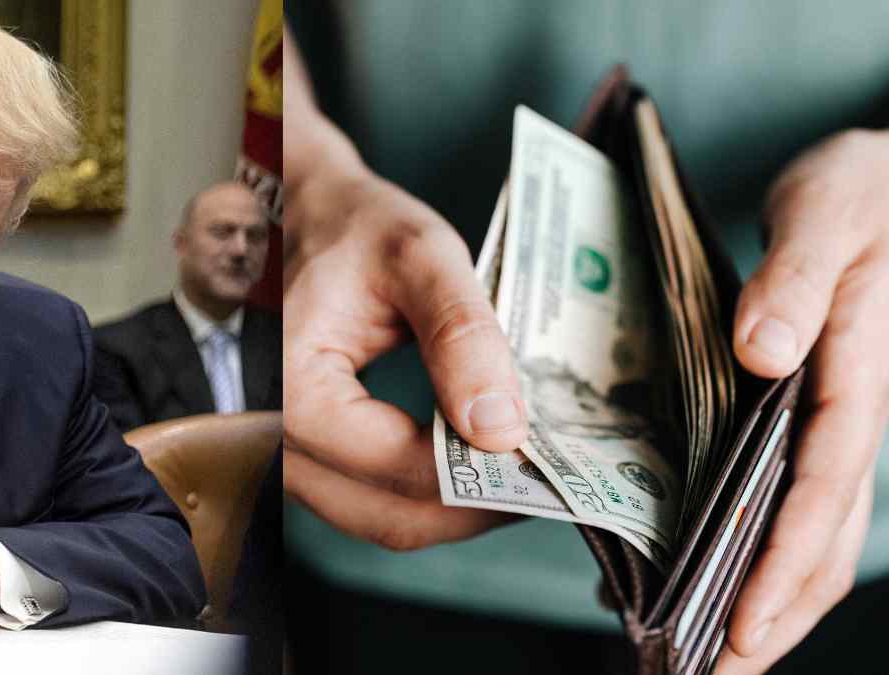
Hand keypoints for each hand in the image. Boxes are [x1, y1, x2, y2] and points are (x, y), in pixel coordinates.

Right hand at [282, 31, 525, 551]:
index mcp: (292, 385)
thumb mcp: (420, 256)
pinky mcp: (305, 457)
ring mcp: (285, 454)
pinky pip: (367, 501)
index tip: (542, 461)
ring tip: (516, 474)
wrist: (304, 217)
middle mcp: (275, 435)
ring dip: (452, 509)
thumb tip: (500, 429)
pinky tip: (470, 464)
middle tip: (544, 482)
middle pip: (387, 516)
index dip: (476, 474)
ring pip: (379, 520)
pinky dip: (424, 495)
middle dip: (473, 508)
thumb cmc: (352, 227)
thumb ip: (462, 337)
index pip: (395, 463)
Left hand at [718, 128, 888, 672]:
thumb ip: (797, 278)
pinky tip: (702, 571)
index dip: (785, 559)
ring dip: (769, 595)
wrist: (884, 180)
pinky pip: (793, 495)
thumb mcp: (826, 210)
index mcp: (861, 371)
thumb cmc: (860, 188)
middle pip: (824, 532)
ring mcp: (836, 419)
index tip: (742, 624)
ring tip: (714, 656)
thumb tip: (763, 353)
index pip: (825, 485)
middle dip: (777, 609)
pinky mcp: (811, 413)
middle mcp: (852, 411)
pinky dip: (756, 545)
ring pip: (812, 527)